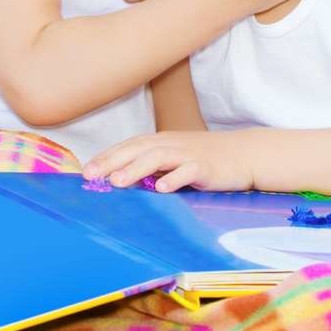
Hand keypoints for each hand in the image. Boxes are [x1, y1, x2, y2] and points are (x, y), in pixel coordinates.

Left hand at [84, 131, 251, 192]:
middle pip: (137, 149)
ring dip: (136, 169)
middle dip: (112, 161)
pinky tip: (162, 188)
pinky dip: (174, 178)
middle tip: (91, 175)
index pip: (128, 146)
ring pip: (158, 158)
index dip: (107, 156)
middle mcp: (171, 144)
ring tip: (118, 182)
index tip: (85, 169)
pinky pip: (188, 171)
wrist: (245, 154)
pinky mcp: (206, 167)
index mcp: (161, 142)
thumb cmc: (206, 158)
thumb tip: (122, 178)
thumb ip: (151, 166)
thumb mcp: (175, 158)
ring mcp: (189, 154)